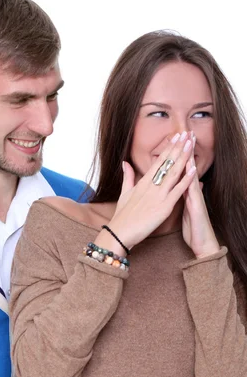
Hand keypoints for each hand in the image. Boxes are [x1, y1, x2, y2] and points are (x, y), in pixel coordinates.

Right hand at [97, 131, 195, 252]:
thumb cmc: (122, 216)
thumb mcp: (124, 193)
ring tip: (191, 144)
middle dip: (178, 148)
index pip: (158, 161)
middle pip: (167, 163)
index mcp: (143, 182)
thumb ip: (127, 176)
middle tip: (187, 134)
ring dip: (184, 158)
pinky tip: (194, 170)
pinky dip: (186, 180)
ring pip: (173, 173)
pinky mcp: (164, 207)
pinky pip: (178, 191)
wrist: (120, 233)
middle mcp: (151, 186)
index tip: (176, 137)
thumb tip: (125, 162)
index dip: (169, 148)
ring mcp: (158, 196)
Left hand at [182, 141, 219, 258]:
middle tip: (183, 133)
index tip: (173, 141)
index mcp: (184, 192)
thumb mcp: (185, 210)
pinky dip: (192, 180)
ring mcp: (195, 198)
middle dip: (184, 151)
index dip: (176, 157)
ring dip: (189, 159)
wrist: (203, 243)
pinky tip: (191, 169)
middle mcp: (191, 192)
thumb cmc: (193, 227)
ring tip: (187, 143)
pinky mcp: (197, 207)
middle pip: (186, 168)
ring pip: (191, 175)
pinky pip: (193, 191)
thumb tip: (181, 185)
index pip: (179, 171)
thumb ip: (182, 196)